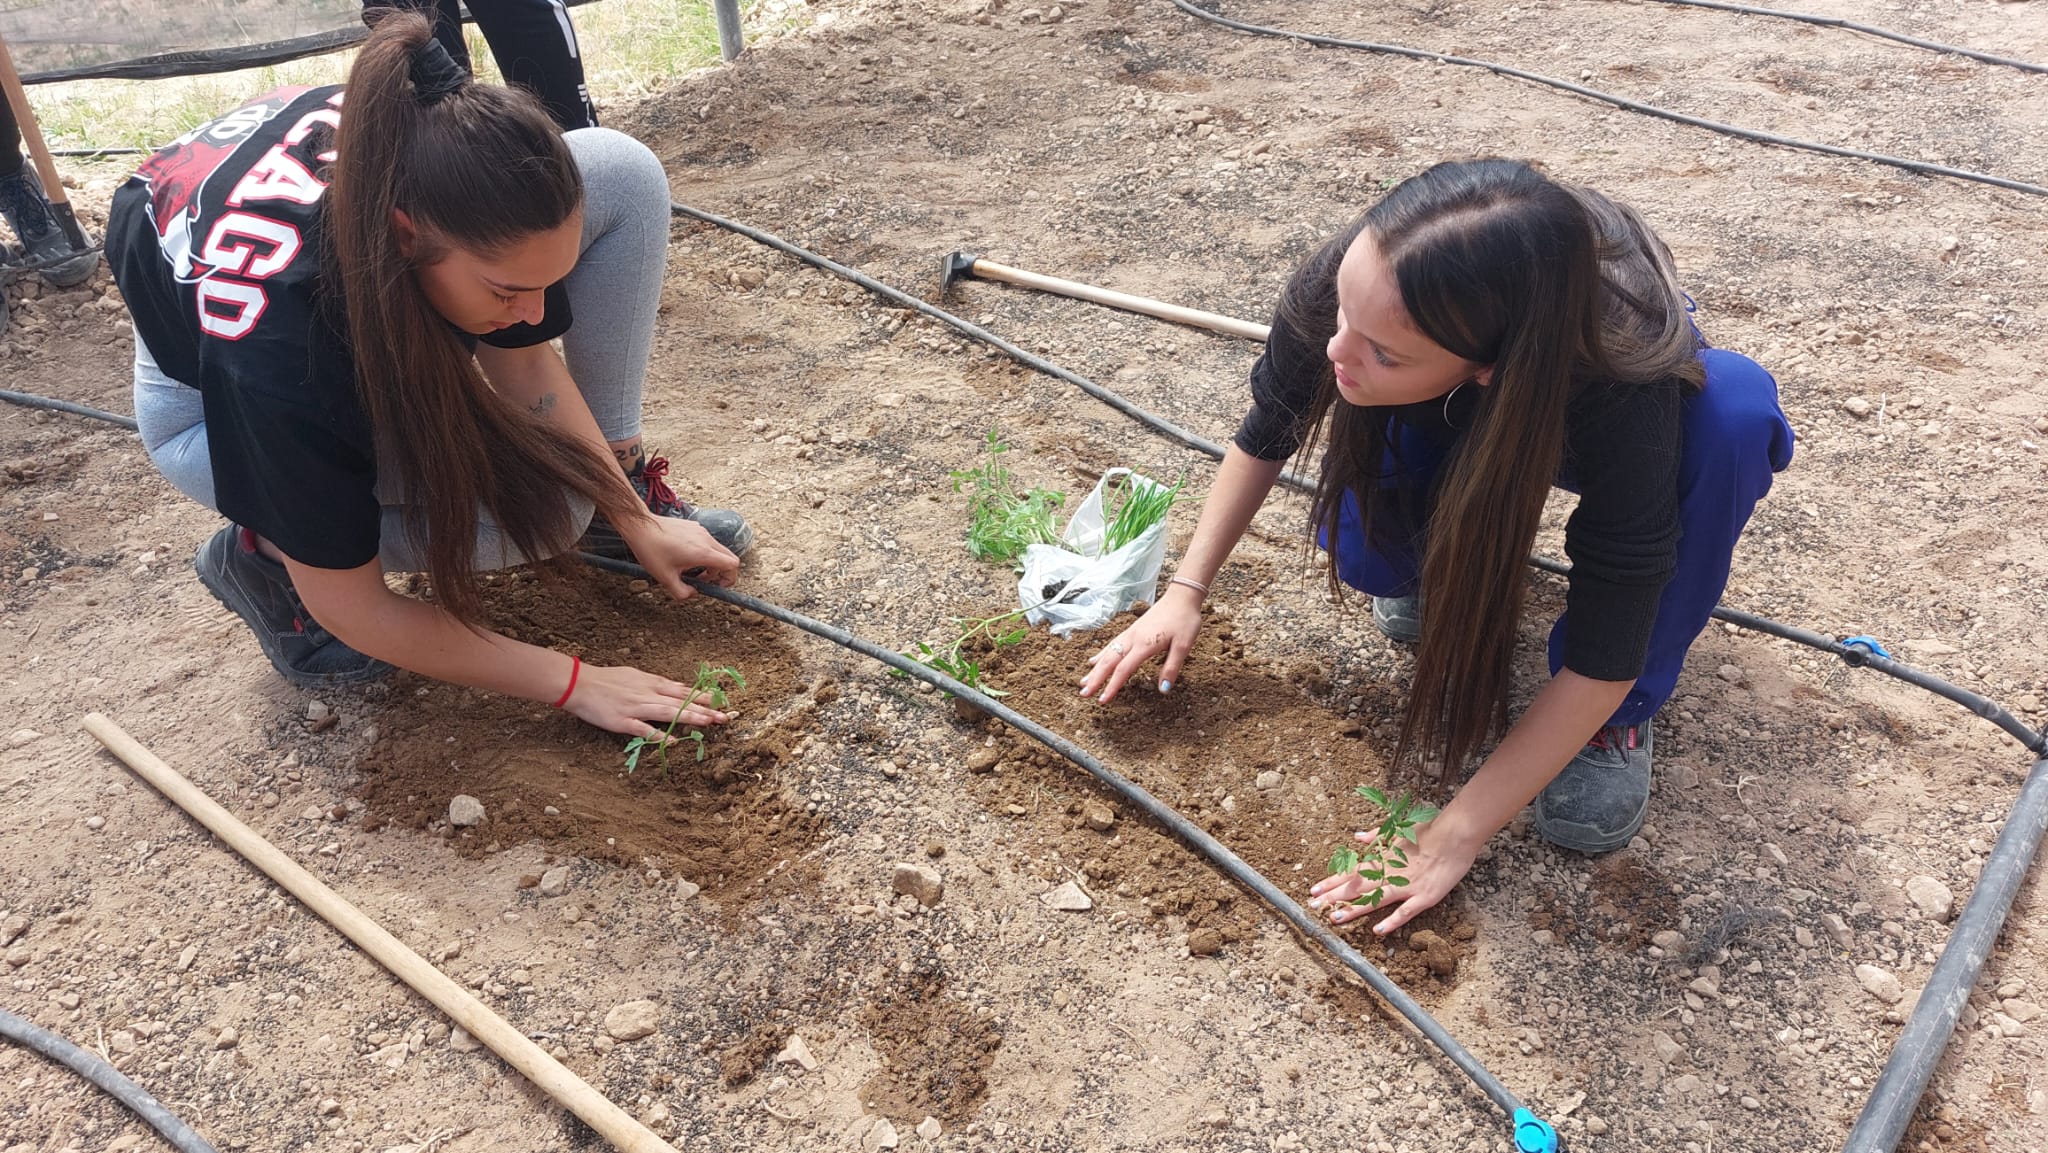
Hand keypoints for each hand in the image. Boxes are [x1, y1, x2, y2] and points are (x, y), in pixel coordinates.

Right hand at [562, 662, 730, 738]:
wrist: (579, 684)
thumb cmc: (606, 679)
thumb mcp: (635, 675)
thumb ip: (654, 684)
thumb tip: (673, 688)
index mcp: (651, 683)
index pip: (682, 690)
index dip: (702, 696)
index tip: (720, 701)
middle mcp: (647, 694)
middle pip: (680, 702)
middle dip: (704, 709)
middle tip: (724, 717)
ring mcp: (636, 708)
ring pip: (668, 713)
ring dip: (690, 718)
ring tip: (709, 723)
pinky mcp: (623, 721)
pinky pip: (643, 729)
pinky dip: (658, 735)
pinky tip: (673, 741)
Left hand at [623, 514, 739, 600]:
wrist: (641, 526)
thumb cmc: (652, 550)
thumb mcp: (665, 579)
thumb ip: (682, 593)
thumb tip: (693, 593)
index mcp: (703, 553)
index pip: (732, 565)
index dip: (729, 579)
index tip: (716, 585)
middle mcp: (706, 540)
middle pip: (729, 557)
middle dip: (721, 572)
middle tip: (704, 580)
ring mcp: (701, 531)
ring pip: (717, 550)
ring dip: (711, 562)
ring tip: (690, 568)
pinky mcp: (694, 526)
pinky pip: (707, 542)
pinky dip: (703, 552)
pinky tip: (683, 556)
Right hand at [1078, 585, 1202, 702]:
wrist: (1182, 597)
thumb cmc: (1185, 620)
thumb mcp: (1184, 645)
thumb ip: (1171, 667)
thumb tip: (1163, 689)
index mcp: (1144, 644)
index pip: (1123, 669)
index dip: (1112, 686)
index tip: (1103, 700)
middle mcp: (1133, 639)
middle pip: (1109, 661)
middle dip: (1095, 679)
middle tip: (1084, 694)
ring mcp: (1130, 633)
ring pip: (1107, 653)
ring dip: (1094, 669)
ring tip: (1083, 682)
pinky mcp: (1132, 630)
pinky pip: (1112, 644)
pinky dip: (1100, 655)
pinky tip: (1093, 661)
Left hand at [1306, 816, 1479, 934]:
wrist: (1456, 834)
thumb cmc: (1429, 829)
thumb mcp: (1399, 828)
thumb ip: (1377, 836)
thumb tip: (1357, 837)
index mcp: (1384, 858)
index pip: (1352, 871)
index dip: (1332, 881)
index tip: (1314, 889)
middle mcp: (1391, 873)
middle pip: (1357, 886)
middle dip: (1334, 896)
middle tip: (1313, 907)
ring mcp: (1407, 886)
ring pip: (1375, 900)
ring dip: (1354, 909)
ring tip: (1334, 918)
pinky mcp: (1424, 897)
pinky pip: (1405, 912)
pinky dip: (1391, 922)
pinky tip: (1377, 931)